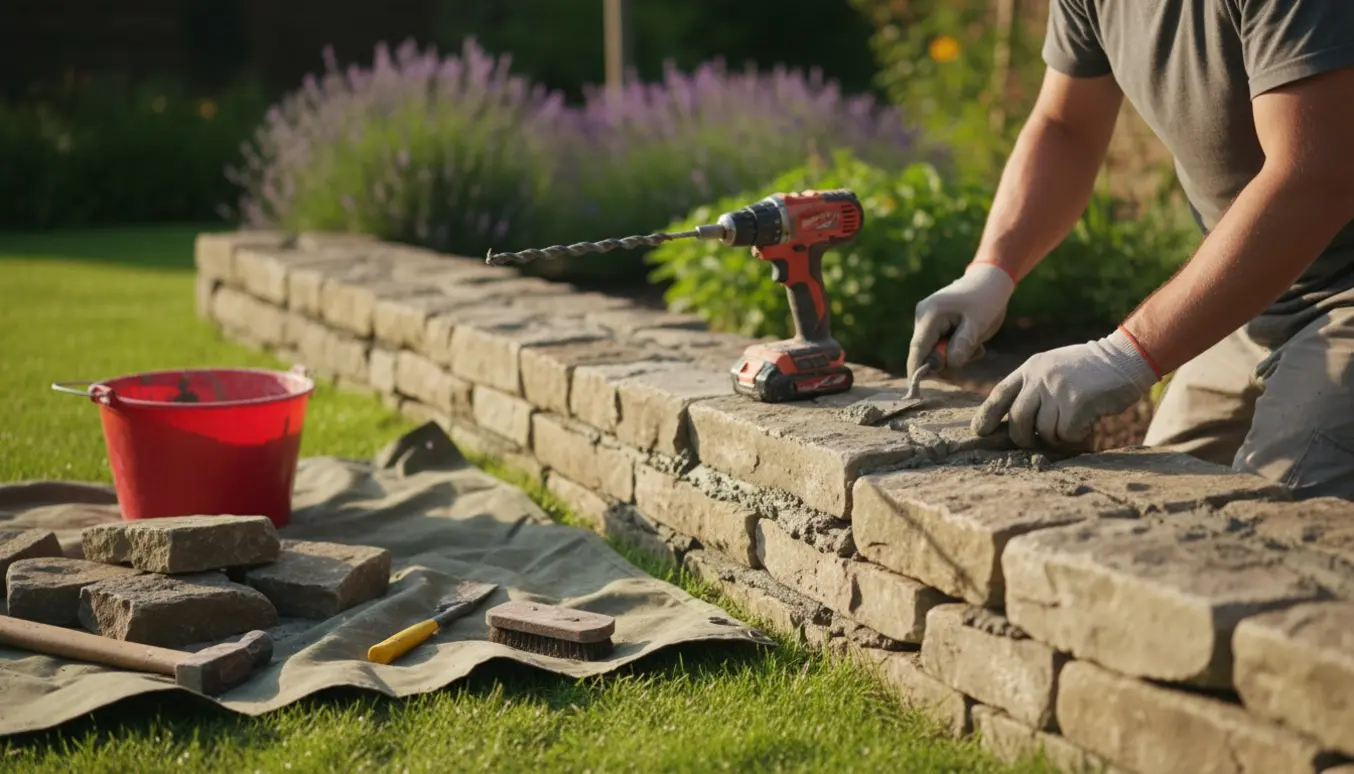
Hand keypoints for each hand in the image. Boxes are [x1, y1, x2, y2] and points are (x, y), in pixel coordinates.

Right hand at [908, 263, 1015, 376]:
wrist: (991, 280)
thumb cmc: (986, 299)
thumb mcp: (978, 324)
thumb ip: (962, 345)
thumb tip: (948, 365)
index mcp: (930, 315)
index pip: (918, 349)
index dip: (917, 370)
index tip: (914, 392)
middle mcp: (923, 317)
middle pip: (925, 352)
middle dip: (945, 361)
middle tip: (972, 355)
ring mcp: (928, 319)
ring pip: (934, 350)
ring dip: (954, 355)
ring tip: (975, 344)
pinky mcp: (935, 323)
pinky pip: (940, 345)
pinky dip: (955, 349)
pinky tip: (972, 340)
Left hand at [971, 328, 1159, 449]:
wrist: (1125, 357)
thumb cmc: (1089, 370)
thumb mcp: (1054, 368)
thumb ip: (1034, 388)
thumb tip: (1015, 423)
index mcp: (1030, 368)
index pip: (999, 394)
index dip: (986, 415)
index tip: (978, 432)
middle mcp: (1040, 377)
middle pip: (1017, 420)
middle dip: (1023, 438)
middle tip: (1036, 441)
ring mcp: (1058, 389)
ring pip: (1044, 431)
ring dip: (1058, 436)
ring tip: (1073, 423)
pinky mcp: (1077, 402)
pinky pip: (1067, 434)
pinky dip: (1077, 436)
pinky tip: (1088, 422)